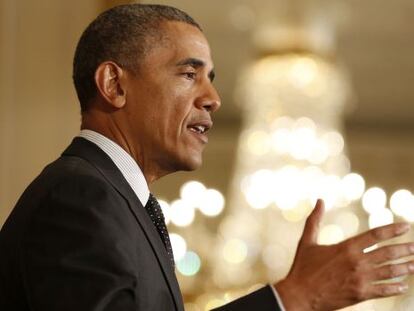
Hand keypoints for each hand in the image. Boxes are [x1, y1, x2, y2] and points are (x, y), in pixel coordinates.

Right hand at [274, 199, 413, 310]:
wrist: (300, 295)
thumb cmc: (302, 267)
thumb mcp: (306, 241)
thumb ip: (314, 220)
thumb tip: (319, 200)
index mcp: (346, 247)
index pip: (376, 235)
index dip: (393, 229)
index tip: (406, 226)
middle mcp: (357, 262)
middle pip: (388, 253)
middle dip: (405, 249)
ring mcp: (360, 279)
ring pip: (390, 271)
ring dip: (405, 268)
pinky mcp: (360, 294)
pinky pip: (384, 290)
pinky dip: (395, 287)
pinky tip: (403, 286)